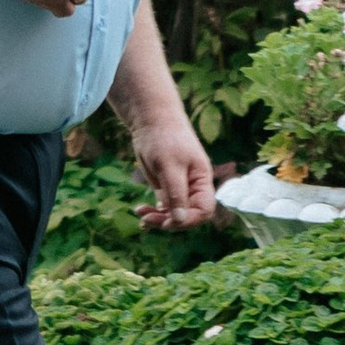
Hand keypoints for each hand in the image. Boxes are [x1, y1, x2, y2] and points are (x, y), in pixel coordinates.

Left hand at [129, 105, 216, 229]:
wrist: (151, 121)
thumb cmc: (164, 138)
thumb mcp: (169, 166)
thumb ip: (176, 192)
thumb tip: (179, 219)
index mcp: (201, 181)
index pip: (204, 210)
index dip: (188, 221)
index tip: (168, 222)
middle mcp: (193, 188)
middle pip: (186, 216)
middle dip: (168, 221)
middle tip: (147, 219)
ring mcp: (179, 189)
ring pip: (173, 214)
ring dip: (157, 218)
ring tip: (140, 215)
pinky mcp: (165, 188)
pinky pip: (163, 207)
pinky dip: (153, 212)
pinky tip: (140, 212)